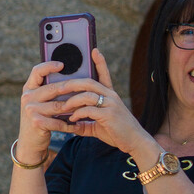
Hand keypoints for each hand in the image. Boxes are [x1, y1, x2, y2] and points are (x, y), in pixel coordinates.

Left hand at [28, 50, 144, 152]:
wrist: (135, 143)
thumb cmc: (118, 132)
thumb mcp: (99, 125)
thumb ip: (86, 121)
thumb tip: (71, 123)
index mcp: (110, 95)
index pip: (104, 74)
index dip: (100, 62)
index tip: (94, 50)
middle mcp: (111, 96)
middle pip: (89, 82)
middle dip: (72, 83)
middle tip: (58, 87)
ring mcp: (111, 104)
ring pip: (87, 95)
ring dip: (72, 100)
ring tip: (62, 107)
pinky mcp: (110, 115)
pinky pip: (89, 110)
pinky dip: (78, 113)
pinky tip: (72, 119)